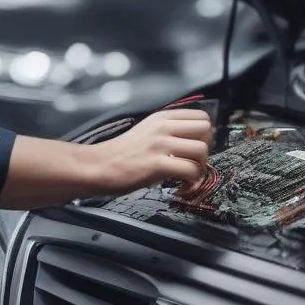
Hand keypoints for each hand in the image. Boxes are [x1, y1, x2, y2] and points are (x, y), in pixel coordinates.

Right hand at [87, 109, 212, 195]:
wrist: (98, 166)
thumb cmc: (121, 153)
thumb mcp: (147, 130)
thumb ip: (168, 130)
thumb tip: (193, 139)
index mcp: (162, 118)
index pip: (201, 116)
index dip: (205, 134)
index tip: (196, 148)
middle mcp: (163, 127)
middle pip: (206, 130)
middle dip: (206, 149)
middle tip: (194, 162)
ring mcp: (160, 145)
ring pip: (201, 151)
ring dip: (200, 168)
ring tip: (188, 178)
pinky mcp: (157, 165)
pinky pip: (190, 171)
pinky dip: (192, 183)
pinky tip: (182, 188)